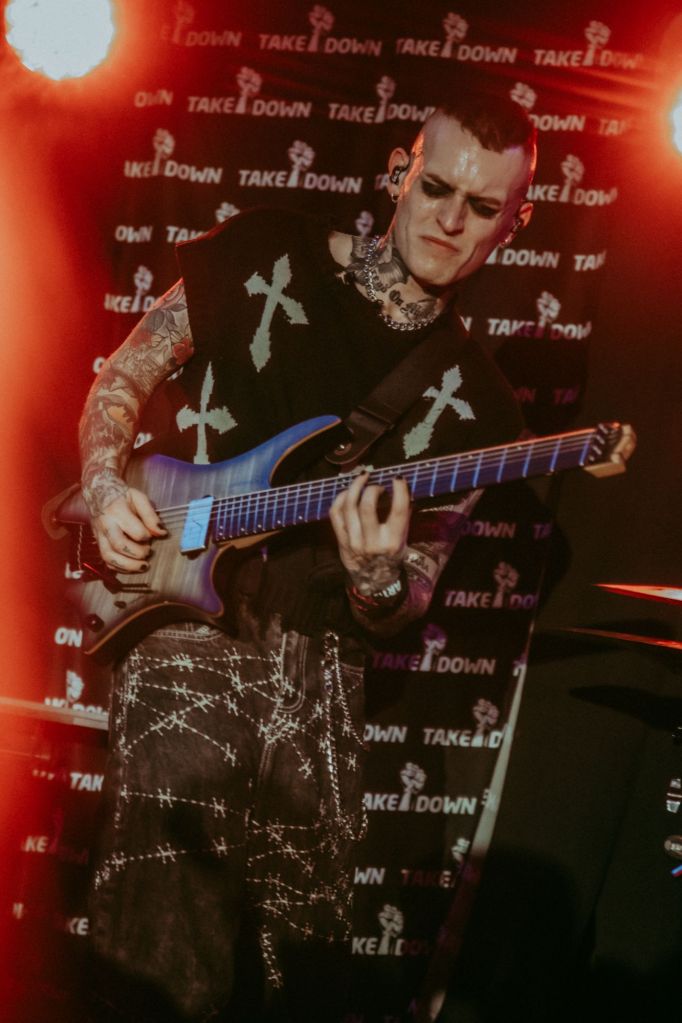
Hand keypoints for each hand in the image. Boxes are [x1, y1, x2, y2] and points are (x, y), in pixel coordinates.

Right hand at [92, 487, 165, 572]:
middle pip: (119, 546)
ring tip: (143, 566)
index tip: (151, 536)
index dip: (146, 536)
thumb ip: (151, 516)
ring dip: (128, 566)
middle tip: (148, 552)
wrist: (98, 493)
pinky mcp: (98, 543)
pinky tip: (132, 567)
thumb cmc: (121, 495)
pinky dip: (120, 568)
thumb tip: (162, 533)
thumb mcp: (139, 498)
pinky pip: (106, 561)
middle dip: (138, 554)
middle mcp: (106, 525)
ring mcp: (99, 536)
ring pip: (109, 557)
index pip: (135, 530)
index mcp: (117, 511)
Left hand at [329, 472, 410, 593]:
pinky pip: (335, 514)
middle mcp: (373, 542)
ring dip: (355, 487)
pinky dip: (341, 498)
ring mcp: (354, 543)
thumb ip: (402, 515)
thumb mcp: (402, 538)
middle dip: (371, 488)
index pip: (398, 510)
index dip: (400, 490)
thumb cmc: (391, 553)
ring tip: (362, 479)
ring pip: (349, 507)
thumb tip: (402, 486)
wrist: (374, 580)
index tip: (398, 478)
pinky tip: (348, 491)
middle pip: (367, 506)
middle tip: (376, 485)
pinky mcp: (341, 542)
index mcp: (393, 541)